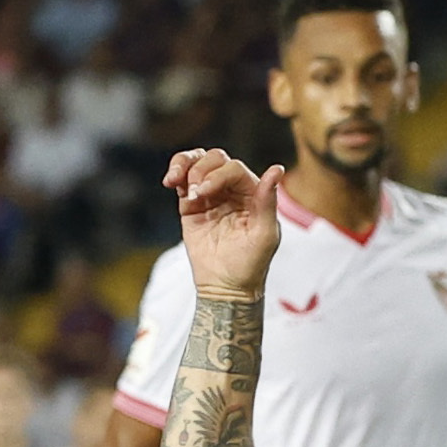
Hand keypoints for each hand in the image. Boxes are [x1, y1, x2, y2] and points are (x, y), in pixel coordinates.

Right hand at [165, 148, 284, 296]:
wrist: (225, 288)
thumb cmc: (251, 264)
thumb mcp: (264, 234)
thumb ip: (267, 201)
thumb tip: (277, 169)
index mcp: (253, 193)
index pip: (234, 169)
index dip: (217, 175)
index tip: (203, 194)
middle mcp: (232, 190)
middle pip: (215, 159)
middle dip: (201, 170)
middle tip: (196, 194)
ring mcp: (211, 196)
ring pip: (197, 163)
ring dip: (185, 164)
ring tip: (175, 180)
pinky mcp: (191, 206)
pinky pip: (183, 180)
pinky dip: (175, 173)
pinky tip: (170, 181)